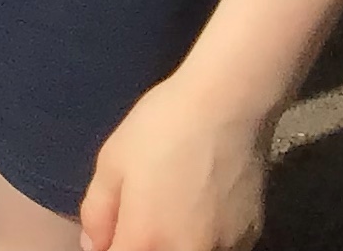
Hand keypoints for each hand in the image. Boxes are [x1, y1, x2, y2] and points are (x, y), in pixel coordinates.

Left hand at [78, 72, 269, 250]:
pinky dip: (205, 237)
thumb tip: (94, 245)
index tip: (114, 230)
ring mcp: (222, 250)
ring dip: (175, 241)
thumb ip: (97, 213)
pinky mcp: (248, 238)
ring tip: (176, 204)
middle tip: (144, 213)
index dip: (111, 247)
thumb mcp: (111, 163)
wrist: (226, 106)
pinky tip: (204, 205)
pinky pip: (217, 247)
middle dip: (144, 242)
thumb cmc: (160, 129)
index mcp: (146, 242)